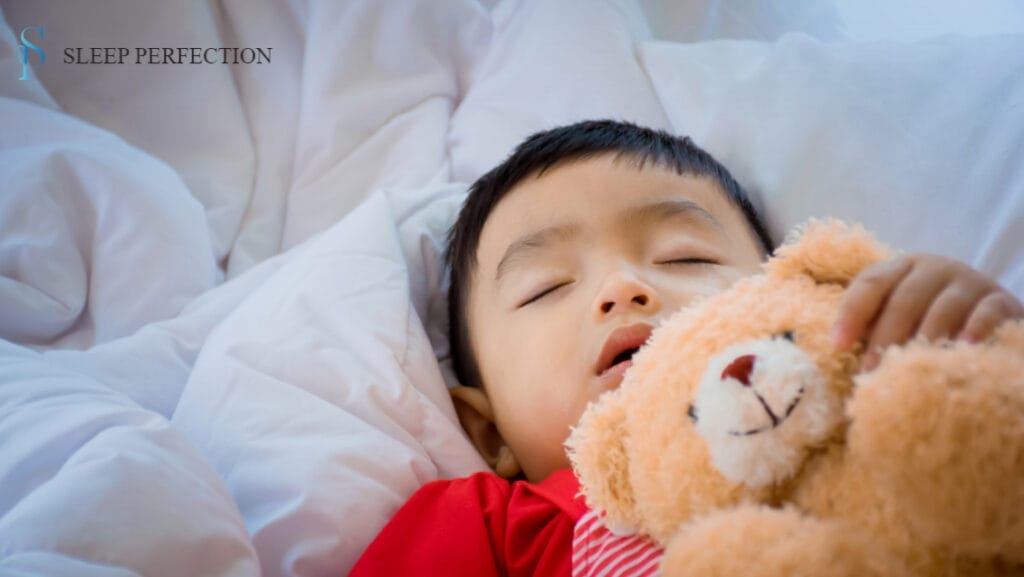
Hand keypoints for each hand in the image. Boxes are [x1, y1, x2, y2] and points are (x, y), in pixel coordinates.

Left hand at [832, 253, 1023, 370]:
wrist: (987, 308)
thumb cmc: (927, 317)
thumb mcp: (898, 313)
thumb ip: (872, 324)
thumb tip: (838, 353)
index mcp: (900, 268)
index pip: (870, 284)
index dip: (851, 313)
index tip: (837, 345)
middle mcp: (933, 269)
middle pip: (904, 300)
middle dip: (884, 338)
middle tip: (871, 374)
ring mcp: (969, 281)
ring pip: (943, 308)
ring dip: (923, 340)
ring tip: (909, 370)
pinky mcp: (1000, 299)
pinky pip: (987, 312)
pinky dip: (975, 329)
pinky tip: (962, 348)